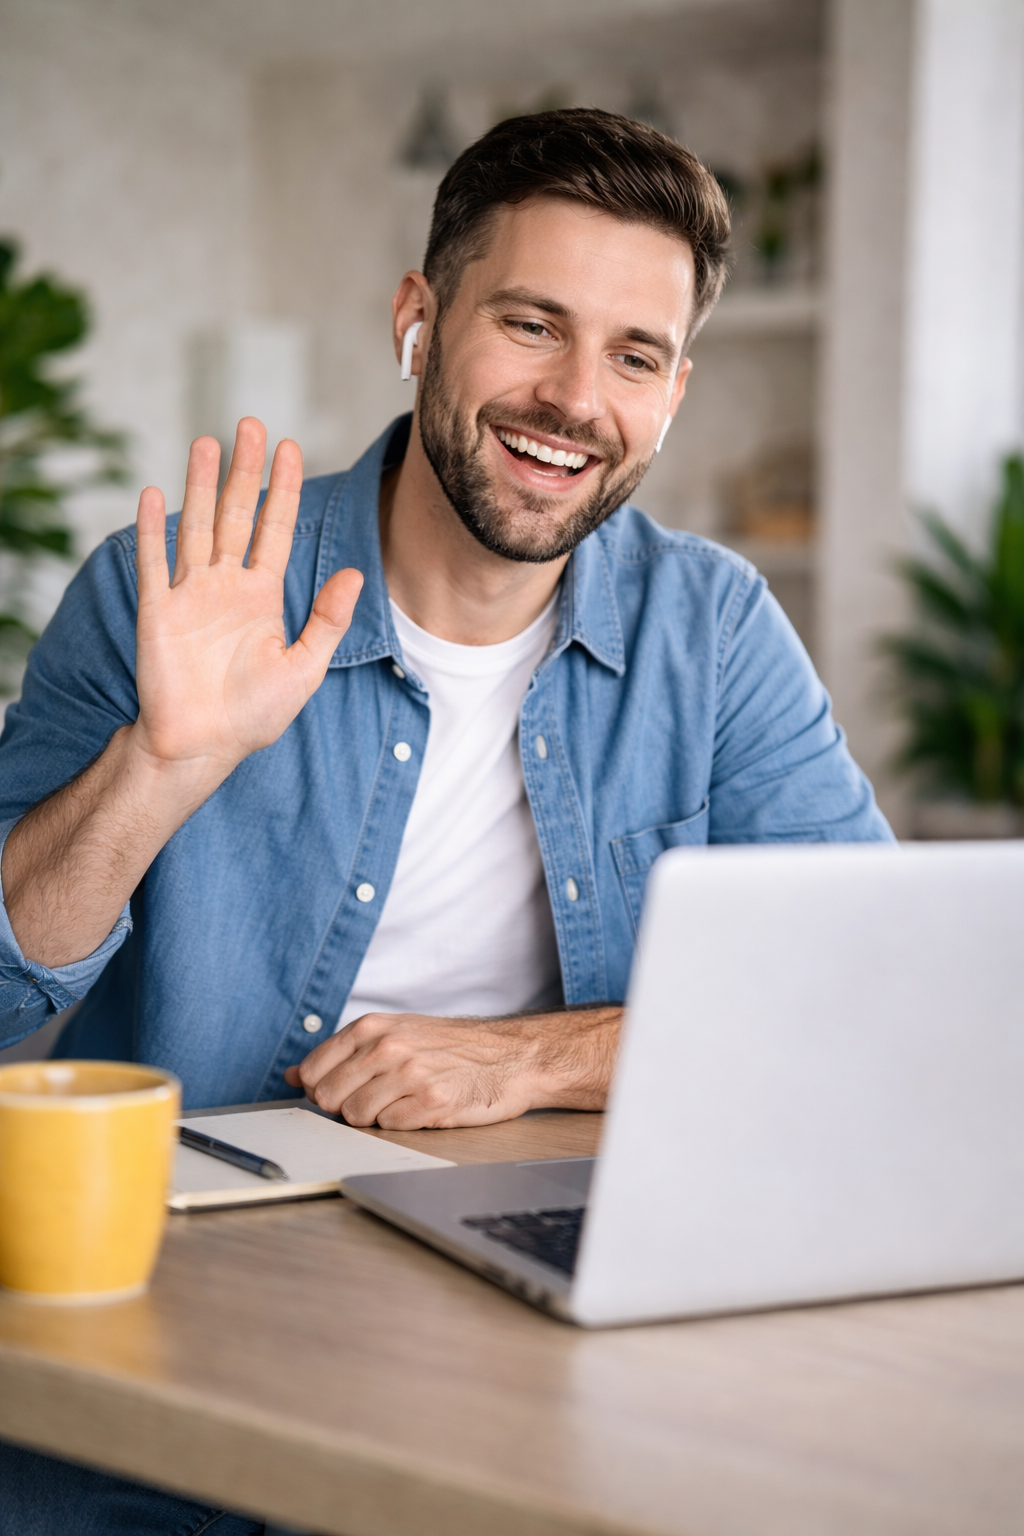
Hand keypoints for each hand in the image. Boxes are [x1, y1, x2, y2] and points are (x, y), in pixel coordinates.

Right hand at [131, 419, 362, 785]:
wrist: (202, 747)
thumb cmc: (253, 715)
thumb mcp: (304, 667)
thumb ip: (327, 619)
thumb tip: (356, 573)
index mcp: (262, 595)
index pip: (275, 529)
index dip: (283, 489)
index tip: (291, 447)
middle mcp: (226, 586)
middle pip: (237, 515)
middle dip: (246, 470)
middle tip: (252, 424)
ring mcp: (189, 595)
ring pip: (196, 527)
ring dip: (201, 486)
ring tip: (207, 442)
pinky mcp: (158, 612)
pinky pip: (154, 564)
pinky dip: (152, 530)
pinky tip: (154, 494)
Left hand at [283, 1007, 621, 1128]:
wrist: (513, 1056)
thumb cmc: (453, 1047)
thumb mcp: (395, 1033)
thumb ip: (344, 1053)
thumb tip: (294, 1075)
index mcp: (373, 1027)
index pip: (314, 1071)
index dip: (323, 1088)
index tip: (343, 1090)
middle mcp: (388, 1048)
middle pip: (330, 1099)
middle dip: (346, 1106)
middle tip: (378, 1098)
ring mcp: (409, 1076)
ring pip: (357, 1117)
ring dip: (376, 1117)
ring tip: (405, 1102)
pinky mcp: (431, 1104)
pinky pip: (390, 1128)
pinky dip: (402, 1125)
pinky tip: (423, 1110)